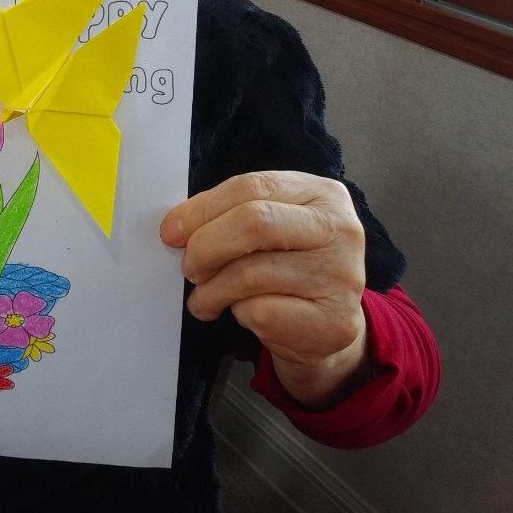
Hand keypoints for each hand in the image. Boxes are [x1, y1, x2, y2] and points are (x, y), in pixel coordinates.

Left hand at [160, 171, 369, 409]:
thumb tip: (176, 227)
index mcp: (322, 194)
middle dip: (205, 246)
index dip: (202, 208)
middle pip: (253, 222)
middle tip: (189, 267)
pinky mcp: (332, 321)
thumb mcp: (269, 228)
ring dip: (212, 289)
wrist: (325, 326)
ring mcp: (342, 276)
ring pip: (251, 272)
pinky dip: (237, 313)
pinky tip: (239, 313)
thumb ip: (231, 215)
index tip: (171, 230)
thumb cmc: (288, 267)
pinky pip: (261, 311)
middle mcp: (340, 230)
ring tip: (205, 297)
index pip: (251, 187)